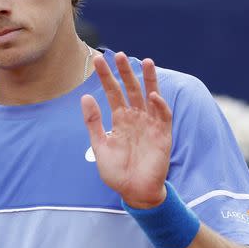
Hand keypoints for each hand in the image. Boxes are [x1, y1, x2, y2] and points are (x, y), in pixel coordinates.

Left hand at [81, 52, 171, 208]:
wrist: (134, 192)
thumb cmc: (117, 172)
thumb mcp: (100, 146)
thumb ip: (93, 122)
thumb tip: (85, 97)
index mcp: (120, 120)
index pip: (113, 93)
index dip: (106, 77)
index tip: (98, 60)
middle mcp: (136, 118)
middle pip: (131, 89)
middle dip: (126, 72)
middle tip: (119, 54)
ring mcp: (150, 124)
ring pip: (150, 96)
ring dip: (149, 80)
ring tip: (146, 61)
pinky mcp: (163, 135)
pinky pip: (163, 116)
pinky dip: (160, 105)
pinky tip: (154, 95)